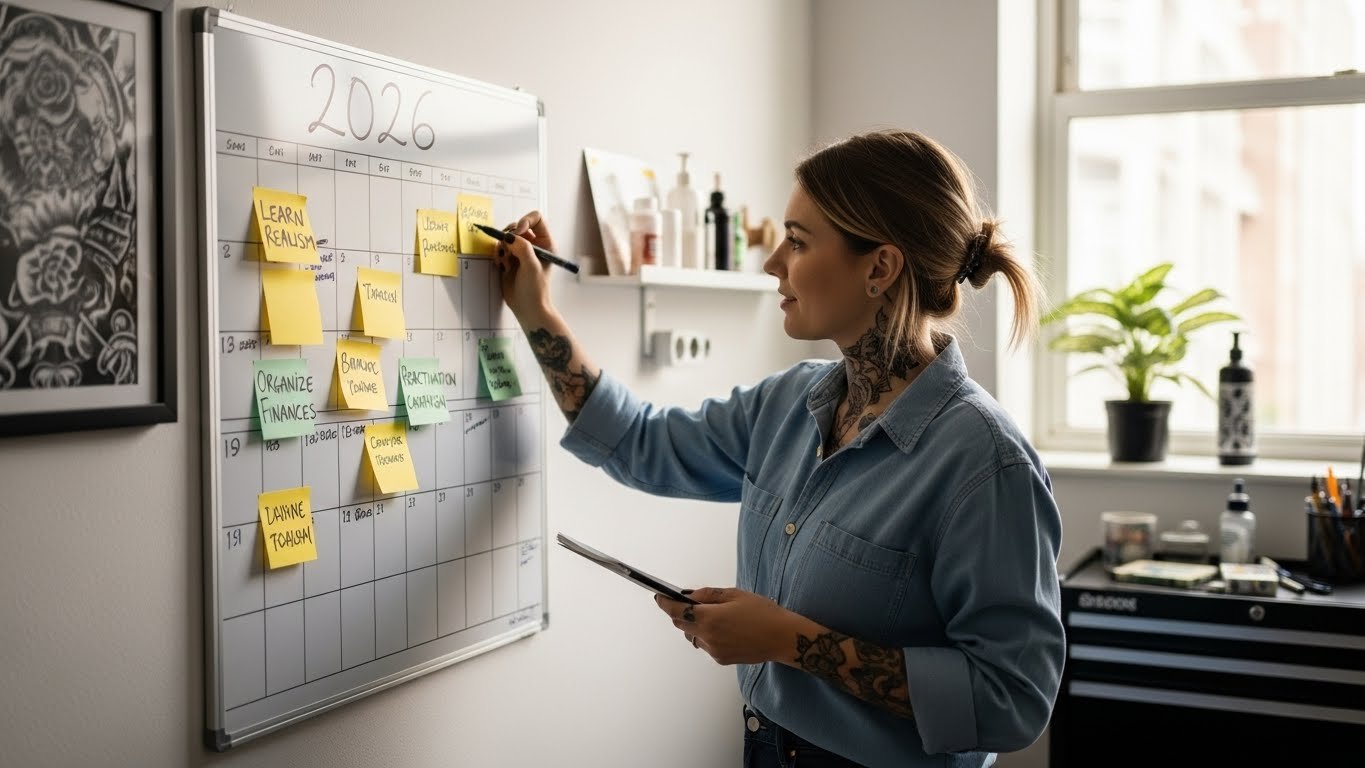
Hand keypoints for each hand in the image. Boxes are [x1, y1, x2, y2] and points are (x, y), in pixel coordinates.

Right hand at [494, 210, 557, 322]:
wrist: (527, 307)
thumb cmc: (536, 290)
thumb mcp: (532, 267)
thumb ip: (522, 248)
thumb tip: (510, 236)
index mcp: (546, 243)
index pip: (536, 219)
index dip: (525, 221)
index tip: (517, 232)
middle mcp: (534, 244)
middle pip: (518, 226)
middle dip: (509, 235)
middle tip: (507, 249)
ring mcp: (521, 251)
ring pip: (507, 236)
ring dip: (502, 245)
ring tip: (505, 260)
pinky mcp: (510, 259)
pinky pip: (500, 247)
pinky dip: (498, 253)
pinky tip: (502, 265)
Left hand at [655, 588, 794, 665]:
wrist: (783, 638)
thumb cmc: (762, 613)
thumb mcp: (735, 595)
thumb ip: (708, 595)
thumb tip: (689, 596)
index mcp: (710, 619)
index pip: (676, 611)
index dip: (665, 603)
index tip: (658, 596)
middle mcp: (708, 638)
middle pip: (681, 625)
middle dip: (680, 613)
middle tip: (687, 603)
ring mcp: (714, 651)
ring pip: (693, 636)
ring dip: (696, 626)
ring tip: (714, 616)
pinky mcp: (721, 659)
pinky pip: (706, 645)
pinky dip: (708, 636)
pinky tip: (726, 629)